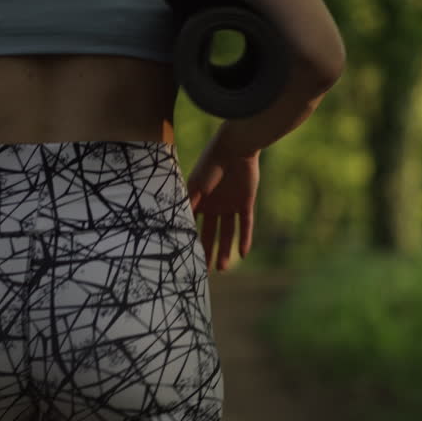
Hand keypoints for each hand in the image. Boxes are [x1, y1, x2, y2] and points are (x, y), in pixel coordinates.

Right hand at [187, 144, 259, 271]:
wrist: (234, 149)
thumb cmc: (211, 165)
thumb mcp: (196, 187)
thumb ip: (188, 206)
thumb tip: (175, 227)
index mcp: (199, 200)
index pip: (193, 225)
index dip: (190, 240)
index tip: (186, 258)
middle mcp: (214, 205)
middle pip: (210, 233)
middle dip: (207, 251)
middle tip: (204, 271)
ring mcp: (230, 204)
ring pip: (228, 233)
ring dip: (225, 250)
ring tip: (222, 268)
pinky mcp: (246, 203)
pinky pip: (246, 224)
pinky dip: (245, 239)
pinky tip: (243, 254)